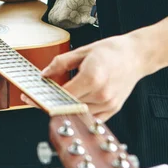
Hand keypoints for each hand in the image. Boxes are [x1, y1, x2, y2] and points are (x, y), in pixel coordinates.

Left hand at [27, 34, 152, 120]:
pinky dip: (79, 111)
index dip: (43, 98)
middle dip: (51, 102)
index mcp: (92, 78)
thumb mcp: (82, 51)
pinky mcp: (113, 109)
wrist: (138, 55)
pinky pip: (90, 116)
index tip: (30, 97)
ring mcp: (108, 104)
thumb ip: (61, 63)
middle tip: (39, 97)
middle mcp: (100, 94)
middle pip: (67, 106)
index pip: (61, 95)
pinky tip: (73, 102)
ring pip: (77, 113)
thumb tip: (44, 74)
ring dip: (65, 108)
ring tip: (57, 97)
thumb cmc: (112, 51)